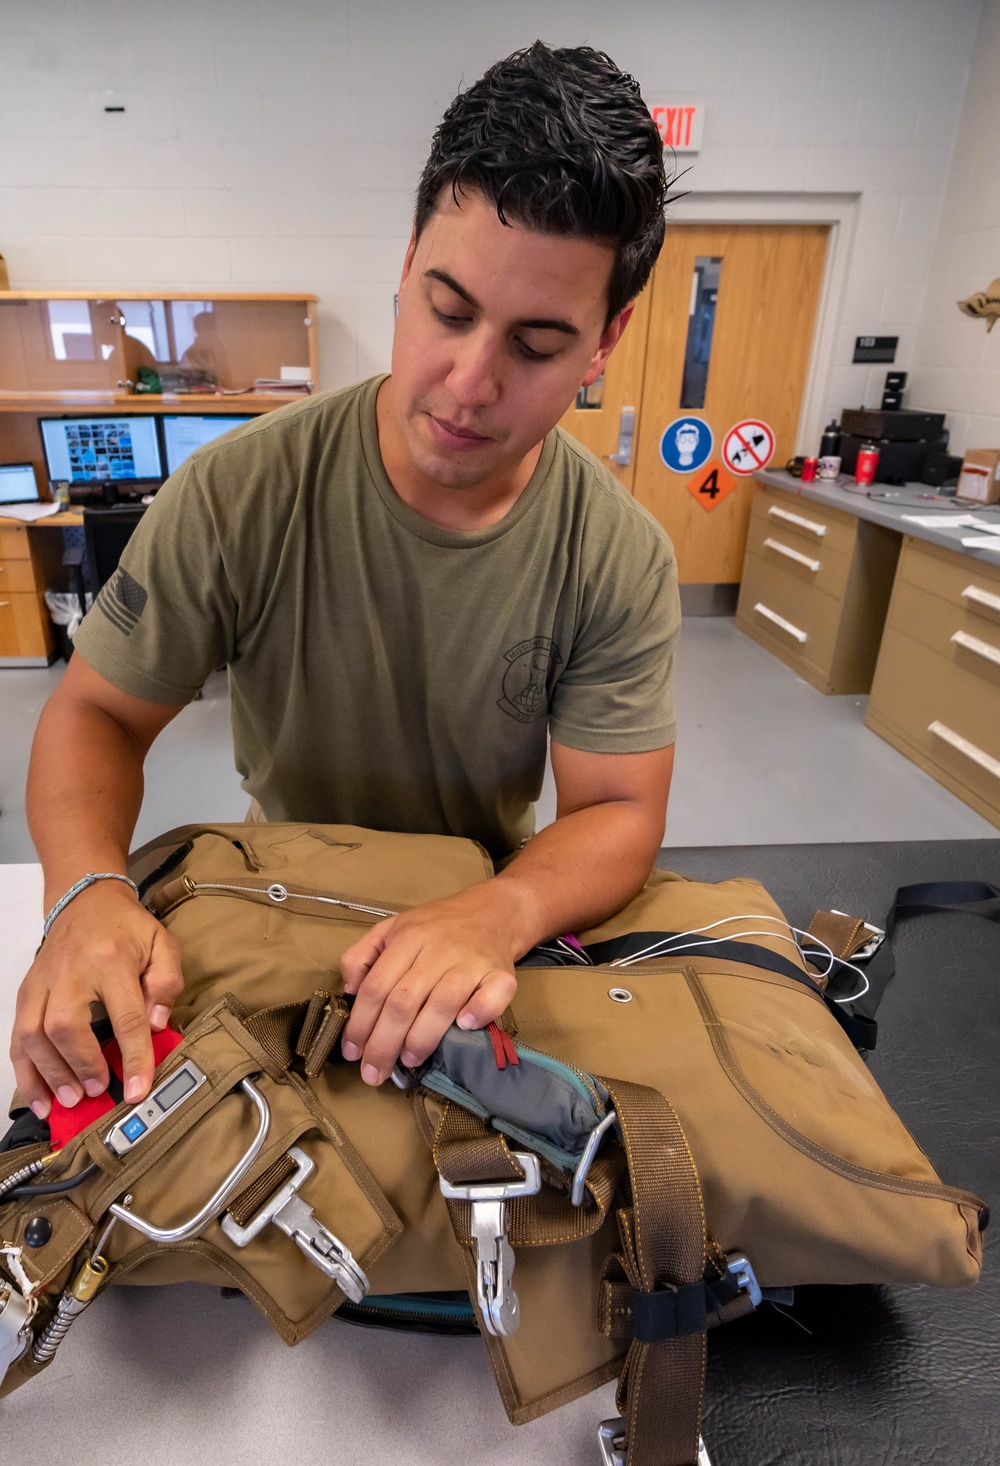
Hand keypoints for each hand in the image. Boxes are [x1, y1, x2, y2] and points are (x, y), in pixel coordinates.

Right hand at [10, 881, 183, 1117]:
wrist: (85, 900)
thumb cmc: (127, 928)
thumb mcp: (162, 943)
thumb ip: (167, 981)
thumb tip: (157, 1024)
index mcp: (111, 959)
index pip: (125, 1015)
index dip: (133, 1056)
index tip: (139, 1088)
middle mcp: (70, 972)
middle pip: (66, 1026)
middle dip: (82, 1065)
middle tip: (100, 1091)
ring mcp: (42, 983)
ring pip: (33, 1035)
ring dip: (50, 1074)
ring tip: (71, 1101)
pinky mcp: (25, 993)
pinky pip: (17, 1038)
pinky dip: (25, 1072)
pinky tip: (40, 1098)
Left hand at [339, 888, 519, 1085]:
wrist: (492, 910)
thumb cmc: (436, 926)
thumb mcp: (391, 927)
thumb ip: (362, 955)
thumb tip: (351, 990)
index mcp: (407, 937)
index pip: (377, 986)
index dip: (360, 1024)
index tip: (352, 1052)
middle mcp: (438, 948)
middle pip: (404, 1001)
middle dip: (384, 1043)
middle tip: (374, 1073)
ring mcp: (472, 961)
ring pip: (442, 1003)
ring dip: (422, 1038)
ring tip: (408, 1060)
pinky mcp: (502, 972)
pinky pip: (494, 995)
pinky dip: (480, 1013)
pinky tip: (464, 1026)